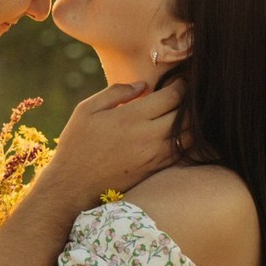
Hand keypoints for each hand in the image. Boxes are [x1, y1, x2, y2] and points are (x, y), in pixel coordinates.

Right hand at [47, 79, 183, 201]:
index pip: (172, 96)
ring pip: (190, 136)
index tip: (179, 81)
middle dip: (190, 101)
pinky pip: (182, 152)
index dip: (181, 85)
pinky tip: (179, 132)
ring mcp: (155, 156)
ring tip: (185, 113)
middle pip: (187, 115)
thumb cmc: (77, 144)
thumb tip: (142, 85)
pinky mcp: (156, 170)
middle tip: (186, 95)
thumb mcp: (86, 110)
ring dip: (192, 122)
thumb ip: (115, 93)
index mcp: (130, 117)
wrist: (74, 185)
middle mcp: (148, 136)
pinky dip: (186, 140)